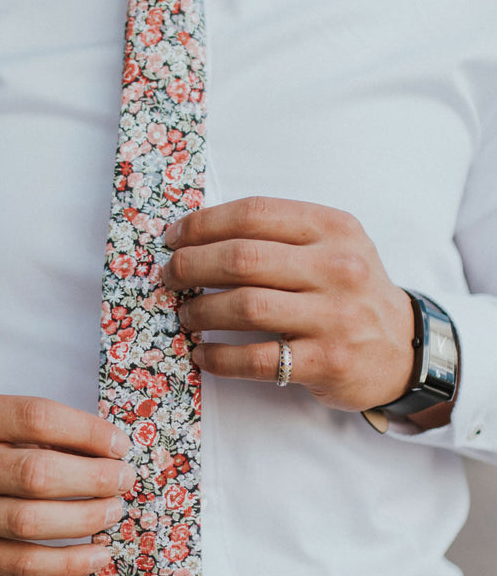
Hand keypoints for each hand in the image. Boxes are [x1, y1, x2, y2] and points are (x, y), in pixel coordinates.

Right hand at [0, 395, 134, 575]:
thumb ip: (46, 433)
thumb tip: (114, 454)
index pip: (37, 417)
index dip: (88, 432)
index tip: (120, 446)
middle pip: (37, 473)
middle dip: (94, 479)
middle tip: (124, 481)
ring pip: (32, 522)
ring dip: (86, 519)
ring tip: (114, 512)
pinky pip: (25, 564)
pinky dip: (69, 562)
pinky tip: (98, 554)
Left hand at [162, 196, 415, 411]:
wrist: (405, 349)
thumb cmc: (350, 293)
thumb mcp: (333, 247)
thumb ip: (279, 236)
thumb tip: (198, 235)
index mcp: (333, 228)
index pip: (255, 214)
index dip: (203, 224)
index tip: (174, 237)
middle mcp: (338, 268)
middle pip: (243, 259)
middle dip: (191, 266)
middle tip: (169, 276)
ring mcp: (334, 317)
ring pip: (245, 307)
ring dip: (201, 312)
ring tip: (186, 315)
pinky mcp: (327, 362)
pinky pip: (257, 359)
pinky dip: (219, 358)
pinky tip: (203, 354)